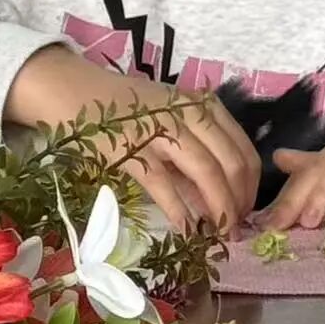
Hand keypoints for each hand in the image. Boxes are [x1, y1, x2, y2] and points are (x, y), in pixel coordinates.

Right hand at [5, 46, 259, 233]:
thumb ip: (195, 149)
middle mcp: (186, 113)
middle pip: (231, 163)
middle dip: (240, 202)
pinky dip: (180, 212)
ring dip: (219, 209)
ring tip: (219, 233)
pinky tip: (187, 230)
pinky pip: (165, 186)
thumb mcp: (170, 117)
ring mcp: (159, 129)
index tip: (249, 210)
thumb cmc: (125, 108)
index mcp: (200, 105)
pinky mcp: (131, 149)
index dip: (252, 186)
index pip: (243, 149)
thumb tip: (223, 196)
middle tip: (236, 228)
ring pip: (206, 173)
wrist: (73, 90)